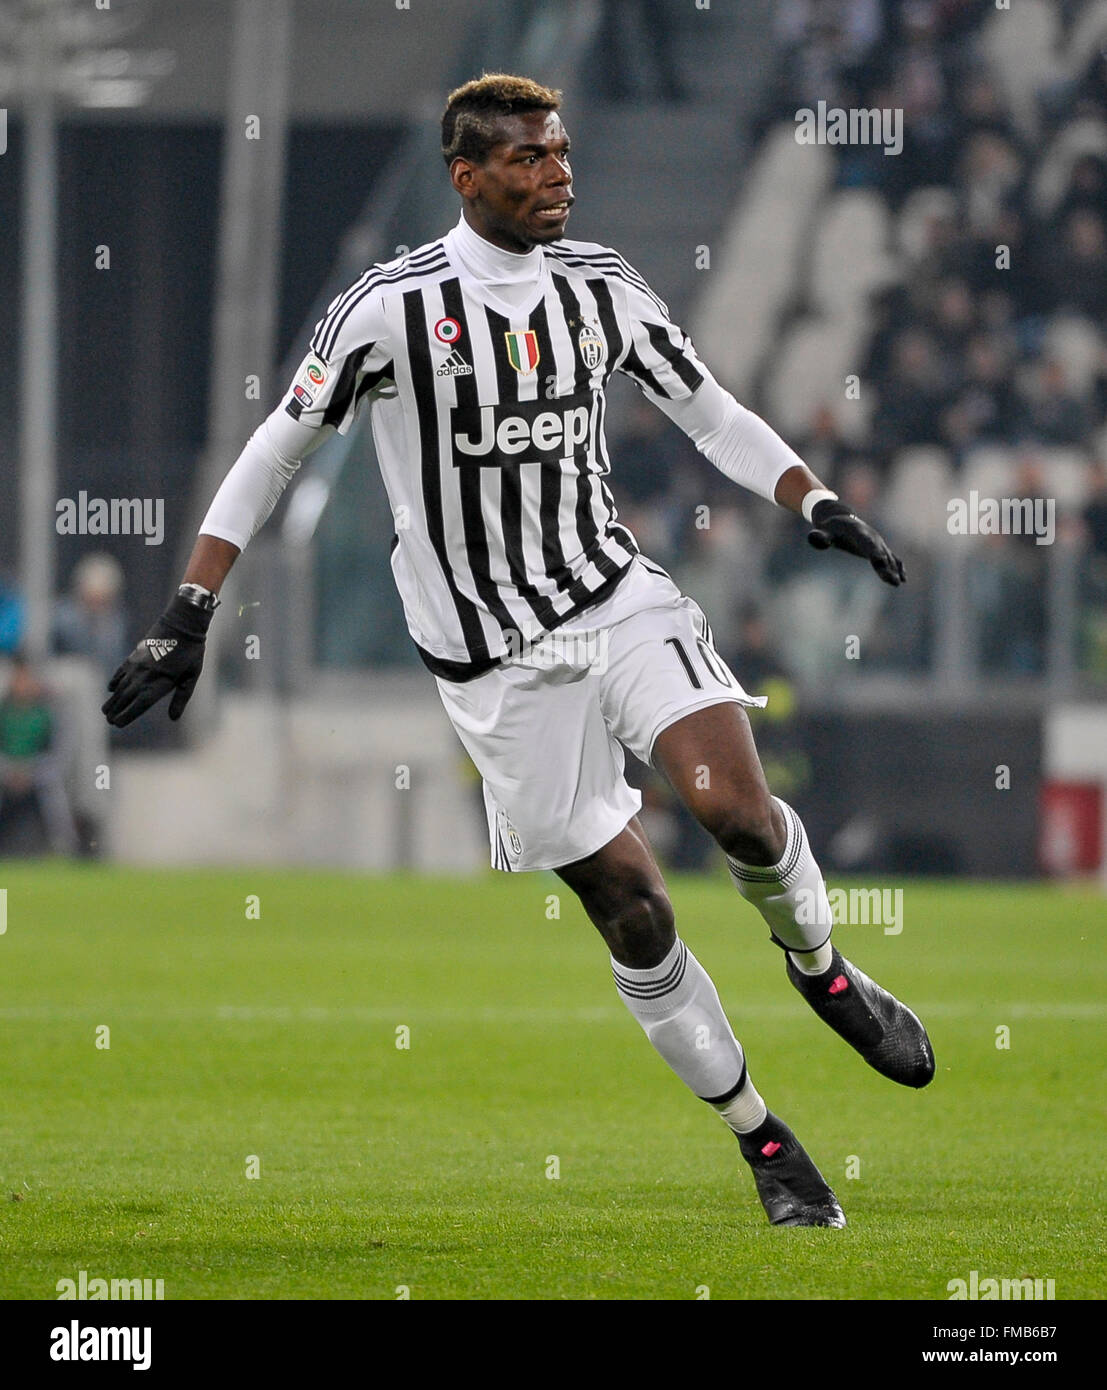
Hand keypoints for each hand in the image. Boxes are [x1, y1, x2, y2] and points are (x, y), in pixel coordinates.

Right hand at [102, 592, 214, 726]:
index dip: (127, 715)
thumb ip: (181, 698)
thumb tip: (173, 718)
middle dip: (116, 710)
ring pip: (121, 686)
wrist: (181, 623)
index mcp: (160, 683)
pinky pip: (121, 671)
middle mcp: (145, 676)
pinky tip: (111, 688)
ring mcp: (137, 665)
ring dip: (113, 699)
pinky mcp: (134, 655)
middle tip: (110, 721)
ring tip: (106, 709)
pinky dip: (115, 680)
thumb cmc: (191, 652)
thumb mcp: (191, 677)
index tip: (118, 724)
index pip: (139, 705)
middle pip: (126, 697)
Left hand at [807, 499, 905, 586]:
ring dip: (894, 570)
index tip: (879, 560)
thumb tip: (813, 537)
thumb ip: (820, 536)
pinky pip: (892, 557)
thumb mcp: (823, 531)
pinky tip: (903, 579)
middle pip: (880, 553)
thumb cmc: (830, 527)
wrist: (841, 519)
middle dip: (886, 567)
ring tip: (898, 583)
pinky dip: (898, 566)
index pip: (866, 543)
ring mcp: (878, 542)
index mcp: (859, 532)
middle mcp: (872, 537)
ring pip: (888, 557)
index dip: (873, 551)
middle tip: (892, 580)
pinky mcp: (880, 548)